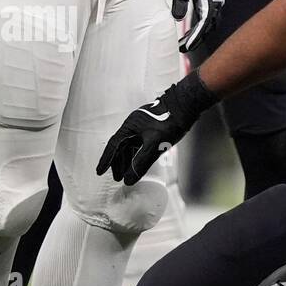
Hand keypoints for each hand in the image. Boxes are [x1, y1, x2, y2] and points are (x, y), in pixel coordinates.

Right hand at [97, 73, 216, 184]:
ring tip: (127, 174)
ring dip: (128, 160)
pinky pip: (140, 144)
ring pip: (131, 146)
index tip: (99, 172)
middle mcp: (133, 125)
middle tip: (116, 178)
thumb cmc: (170, 122)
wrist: (187, 105)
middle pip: (121, 147)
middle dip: (118, 163)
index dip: (107, 160)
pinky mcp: (153, 128)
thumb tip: (128, 179)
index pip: (113, 146)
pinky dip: (138, 154)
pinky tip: (140, 162)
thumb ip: (141, 162)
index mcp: (129, 126)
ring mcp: (143, 126)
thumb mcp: (154, 145)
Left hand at [164, 0, 223, 52]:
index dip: (196, 36)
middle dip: (199, 37)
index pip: (205, 21)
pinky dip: (200, 23)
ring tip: (187, 41)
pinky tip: (191, 28)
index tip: (186, 46)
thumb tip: (179, 19)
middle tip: (185, 48)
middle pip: (211, 24)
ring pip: (210, 20)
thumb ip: (180, 2)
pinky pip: (207, 13)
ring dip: (200, 32)